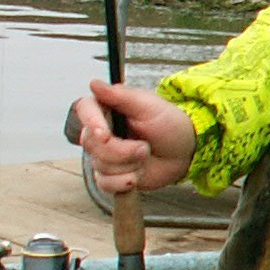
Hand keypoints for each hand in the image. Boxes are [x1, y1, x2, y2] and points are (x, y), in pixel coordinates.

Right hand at [67, 79, 196, 193]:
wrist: (184, 150)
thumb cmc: (169, 123)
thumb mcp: (149, 106)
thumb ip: (121, 96)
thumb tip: (94, 84)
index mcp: (106, 109)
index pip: (84, 110)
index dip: (91, 123)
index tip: (105, 135)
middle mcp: (99, 132)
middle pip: (92, 145)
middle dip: (122, 151)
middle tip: (145, 147)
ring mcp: (103, 155)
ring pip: (100, 167)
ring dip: (130, 166)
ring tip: (145, 156)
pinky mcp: (110, 175)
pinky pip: (106, 185)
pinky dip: (125, 183)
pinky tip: (138, 176)